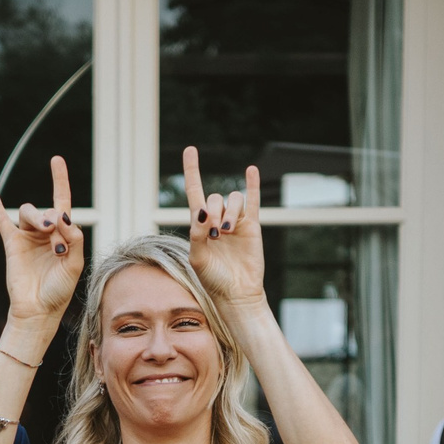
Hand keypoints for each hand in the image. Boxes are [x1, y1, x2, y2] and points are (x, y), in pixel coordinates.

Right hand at [0, 155, 84, 324]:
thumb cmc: (59, 291)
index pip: (63, 202)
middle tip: (58, 241)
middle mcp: (45, 232)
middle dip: (54, 220)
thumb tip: (64, 216)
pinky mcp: (12, 243)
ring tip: (46, 230)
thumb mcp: (75, 265)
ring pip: (28, 212)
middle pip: (48, 210)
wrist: (38, 309)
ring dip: (37, 217)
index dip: (60, 180)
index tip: (56, 160)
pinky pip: (1, 219)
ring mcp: (27, 236)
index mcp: (64, 235)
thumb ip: (75, 239)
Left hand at [181, 149, 266, 310]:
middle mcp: (217, 219)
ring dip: (229, 212)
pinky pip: (253, 200)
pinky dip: (252, 185)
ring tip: (226, 232)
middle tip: (214, 233)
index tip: (191, 149)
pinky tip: (251, 170)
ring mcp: (235, 221)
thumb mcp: (198, 258)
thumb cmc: (213, 279)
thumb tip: (201, 211)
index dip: (192, 170)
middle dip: (214, 211)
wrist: (237, 293)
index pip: (195, 191)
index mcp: (199, 224)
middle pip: (215, 197)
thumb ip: (196, 233)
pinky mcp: (252, 226)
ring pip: (233, 199)